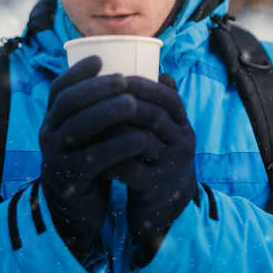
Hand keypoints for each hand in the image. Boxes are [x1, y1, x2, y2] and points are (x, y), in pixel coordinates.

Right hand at [39, 56, 162, 257]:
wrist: (72, 206)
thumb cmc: (86, 159)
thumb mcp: (87, 133)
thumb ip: (98, 109)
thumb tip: (130, 74)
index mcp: (53, 119)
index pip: (58, 89)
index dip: (77, 72)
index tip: (100, 59)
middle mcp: (49, 133)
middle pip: (67, 103)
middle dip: (96, 88)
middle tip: (124, 80)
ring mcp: (57, 156)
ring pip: (78, 128)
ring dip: (107, 113)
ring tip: (133, 104)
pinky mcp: (72, 179)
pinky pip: (93, 159)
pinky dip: (117, 146)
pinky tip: (138, 138)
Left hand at [102, 74, 196, 263]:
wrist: (167, 205)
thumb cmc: (159, 158)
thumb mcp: (167, 131)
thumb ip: (160, 104)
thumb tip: (156, 68)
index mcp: (183, 126)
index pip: (169, 98)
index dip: (144, 85)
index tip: (119, 76)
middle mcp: (182, 144)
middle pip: (154, 116)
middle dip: (124, 103)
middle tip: (99, 96)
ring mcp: (170, 167)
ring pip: (141, 142)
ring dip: (113, 129)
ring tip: (89, 120)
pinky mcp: (154, 188)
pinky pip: (130, 171)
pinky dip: (110, 159)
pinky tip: (92, 152)